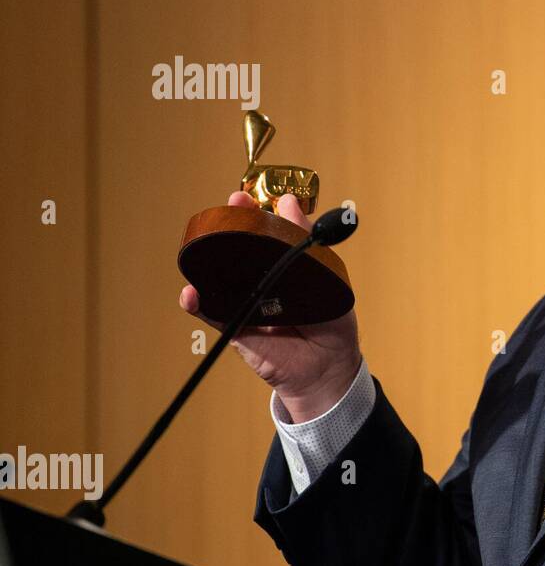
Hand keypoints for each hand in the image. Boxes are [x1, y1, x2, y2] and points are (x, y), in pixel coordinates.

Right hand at [179, 191, 361, 422]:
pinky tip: (191, 294)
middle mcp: (260, 282)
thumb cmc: (331, 323)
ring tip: (205, 244)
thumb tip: (288, 202)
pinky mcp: (237, 329)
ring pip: (219, 278)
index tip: (247, 197)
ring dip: (207, 259)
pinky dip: (198, 304)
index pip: (261, 235)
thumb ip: (309, 243)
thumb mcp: (330, 277)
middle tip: (233, 204)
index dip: (251, 215)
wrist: (329, 368)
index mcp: (282, 267)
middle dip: (230, 226)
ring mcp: (246, 304)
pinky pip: (212, 314)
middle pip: (237, 250)